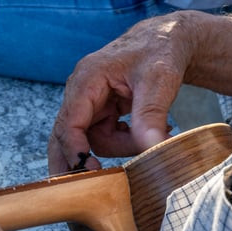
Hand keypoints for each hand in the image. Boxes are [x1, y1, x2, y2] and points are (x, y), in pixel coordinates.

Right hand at [47, 11, 231, 174]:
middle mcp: (81, 92)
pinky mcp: (100, 113)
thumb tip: (153, 150)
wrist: (167, 41)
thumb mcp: (159, 82)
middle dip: (74, 162)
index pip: (69, 123)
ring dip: (120, 148)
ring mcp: (89, 104)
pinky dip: (123, 143)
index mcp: (87, 79)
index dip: (76, 150)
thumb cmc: (159, 52)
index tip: (91, 171)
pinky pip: (103, 139)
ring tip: (151, 136)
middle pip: (64, 136)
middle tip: (83, 189)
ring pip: (92, 141)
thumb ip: (151, 116)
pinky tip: (143, 134)